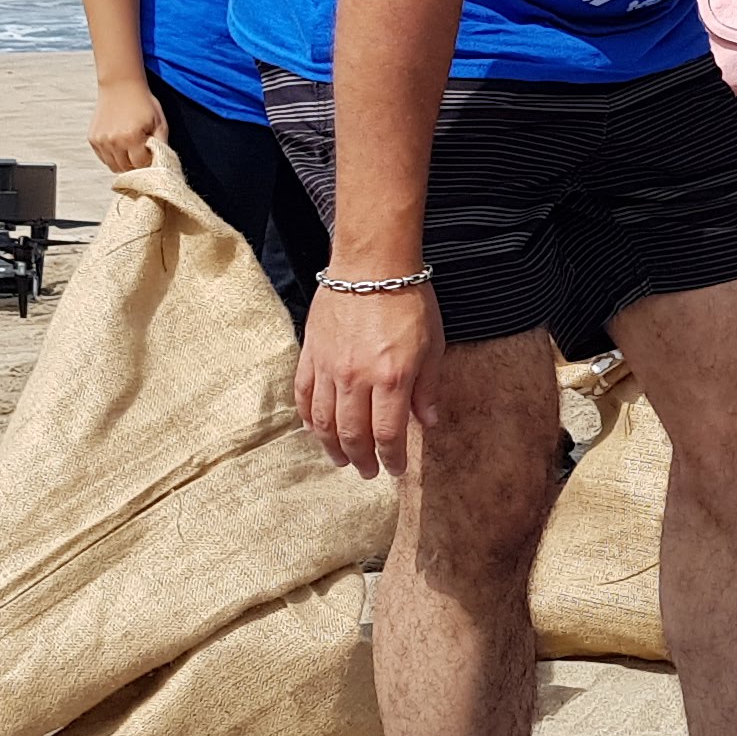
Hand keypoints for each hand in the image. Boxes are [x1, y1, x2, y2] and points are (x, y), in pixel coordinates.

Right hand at [86, 73, 161, 173]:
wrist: (120, 84)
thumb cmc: (143, 102)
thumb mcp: (160, 122)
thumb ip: (162, 145)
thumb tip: (162, 164)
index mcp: (131, 137)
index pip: (141, 165)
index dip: (148, 160)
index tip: (150, 152)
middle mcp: (113, 141)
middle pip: (126, 168)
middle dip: (136, 163)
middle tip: (141, 151)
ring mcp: (101, 141)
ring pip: (113, 166)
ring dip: (123, 162)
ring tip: (130, 147)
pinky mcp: (93, 139)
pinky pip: (104, 158)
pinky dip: (112, 156)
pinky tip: (119, 143)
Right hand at [298, 280, 442, 477]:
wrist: (371, 263)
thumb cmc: (409, 300)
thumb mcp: (433, 345)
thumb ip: (428, 388)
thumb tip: (427, 422)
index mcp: (392, 379)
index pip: (387, 435)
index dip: (391, 459)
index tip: (394, 470)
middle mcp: (357, 378)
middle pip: (352, 435)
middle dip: (361, 460)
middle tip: (368, 471)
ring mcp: (329, 367)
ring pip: (323, 421)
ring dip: (332, 446)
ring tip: (341, 459)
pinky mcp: (311, 353)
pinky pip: (303, 394)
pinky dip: (308, 417)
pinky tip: (316, 428)